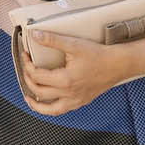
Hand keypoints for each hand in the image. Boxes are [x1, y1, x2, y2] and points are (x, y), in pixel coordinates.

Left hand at [15, 30, 132, 115]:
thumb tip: (35, 35)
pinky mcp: (82, 101)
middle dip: (28, 79)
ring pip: (50, 110)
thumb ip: (52, 40)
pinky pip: (62, 110)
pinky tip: (49, 102)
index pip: (36, 76)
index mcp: (65, 81)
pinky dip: (52, 108)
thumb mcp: (74, 44)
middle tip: (26, 68)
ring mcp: (76, 100)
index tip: (25, 55)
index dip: (27, 64)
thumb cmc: (99, 55)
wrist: (118, 65)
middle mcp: (69, 94)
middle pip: (39, 92)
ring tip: (29, 97)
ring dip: (37, 104)